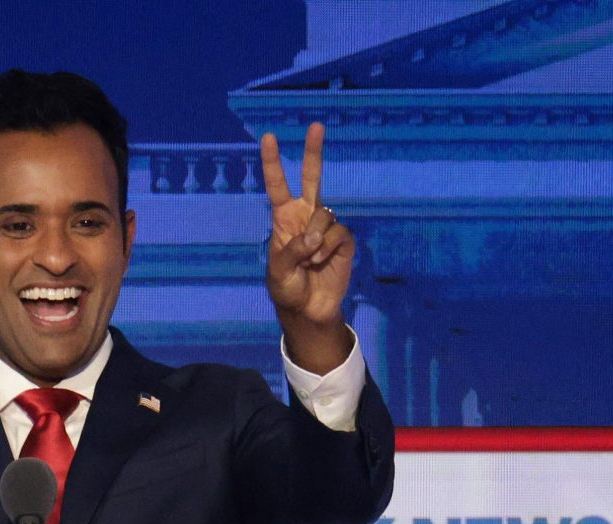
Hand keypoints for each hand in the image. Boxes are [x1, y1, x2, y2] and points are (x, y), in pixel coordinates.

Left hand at [260, 123, 354, 372]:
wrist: (308, 309)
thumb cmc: (287, 288)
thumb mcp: (278, 271)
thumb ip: (292, 250)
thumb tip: (314, 237)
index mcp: (283, 219)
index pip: (277, 185)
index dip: (272, 162)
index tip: (268, 137)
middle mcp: (306, 216)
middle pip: (312, 178)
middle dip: (313, 152)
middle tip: (315, 125)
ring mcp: (326, 227)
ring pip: (324, 214)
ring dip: (316, 239)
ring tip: (310, 260)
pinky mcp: (344, 240)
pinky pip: (338, 233)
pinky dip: (328, 249)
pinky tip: (323, 262)